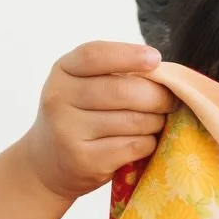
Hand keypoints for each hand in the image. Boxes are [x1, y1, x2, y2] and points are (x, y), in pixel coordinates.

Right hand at [17, 41, 178, 200]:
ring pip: (133, 121)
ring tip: (154, 122)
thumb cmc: (79, 116)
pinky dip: (148, 143)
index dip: (129, 55)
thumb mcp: (83, 85)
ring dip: (155, 122)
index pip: (94, 55)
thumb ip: (115, 74)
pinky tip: (143, 141)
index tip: (156, 58)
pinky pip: (134, 146)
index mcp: (62, 71)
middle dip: (158, 96)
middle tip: (170, 101)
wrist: (48, 163)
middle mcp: (59, 99)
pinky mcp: (83, 160)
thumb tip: (165, 75)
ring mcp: (68, 131)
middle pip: (122, 91)